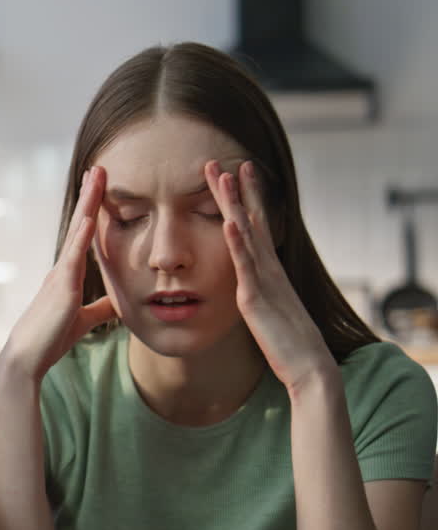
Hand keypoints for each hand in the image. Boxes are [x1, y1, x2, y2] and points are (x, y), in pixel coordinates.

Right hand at [0, 166, 116, 380]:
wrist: (28, 356)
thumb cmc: (50, 338)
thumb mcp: (83, 320)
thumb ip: (100, 309)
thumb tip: (119, 302)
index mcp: (67, 275)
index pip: (83, 236)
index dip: (92, 212)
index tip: (99, 188)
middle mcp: (62, 268)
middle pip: (79, 224)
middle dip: (89, 196)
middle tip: (98, 169)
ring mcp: (60, 275)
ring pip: (76, 232)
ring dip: (87, 204)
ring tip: (96, 177)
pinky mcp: (62, 288)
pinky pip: (73, 257)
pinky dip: (81, 236)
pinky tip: (88, 217)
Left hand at [206, 160, 334, 389]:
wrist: (308, 367)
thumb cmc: (289, 344)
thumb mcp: (269, 310)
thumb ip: (260, 293)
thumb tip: (252, 284)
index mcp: (269, 271)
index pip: (254, 228)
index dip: (244, 200)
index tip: (234, 173)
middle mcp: (268, 268)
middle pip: (249, 221)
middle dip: (235, 191)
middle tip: (220, 162)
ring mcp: (263, 280)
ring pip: (247, 235)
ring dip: (235, 204)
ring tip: (225, 176)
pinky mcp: (256, 298)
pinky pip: (246, 267)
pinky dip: (237, 244)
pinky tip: (229, 223)